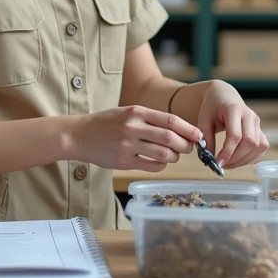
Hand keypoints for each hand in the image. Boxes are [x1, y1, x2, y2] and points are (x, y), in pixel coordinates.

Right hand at [73, 106, 201, 171]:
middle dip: (185, 145)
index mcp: (136, 112)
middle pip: (170, 138)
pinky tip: (160, 162)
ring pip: (163, 154)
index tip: (198, 135)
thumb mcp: (127, 112)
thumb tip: (177, 128)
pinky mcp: (123, 161)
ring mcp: (128, 145)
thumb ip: (149, 118)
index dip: (189, 129)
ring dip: (175, 157)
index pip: (171, 120)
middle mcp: (133, 127)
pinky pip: (151, 166)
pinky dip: (161, 165)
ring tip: (175, 156)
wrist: (79, 135)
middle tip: (188, 148)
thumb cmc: (105, 123)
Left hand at [195, 81, 269, 167]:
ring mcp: (257, 123)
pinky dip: (251, 157)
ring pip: (258, 147)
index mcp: (234, 109)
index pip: (235, 135)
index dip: (228, 152)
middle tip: (222, 165)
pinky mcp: (260, 130)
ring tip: (228, 163)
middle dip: (236, 158)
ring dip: (243, 160)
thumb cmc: (212, 108)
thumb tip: (210, 161)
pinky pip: (262, 148)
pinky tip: (238, 159)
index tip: (218, 163)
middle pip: (249, 142)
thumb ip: (206, 140)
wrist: (223, 96)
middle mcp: (249, 115)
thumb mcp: (203, 121)